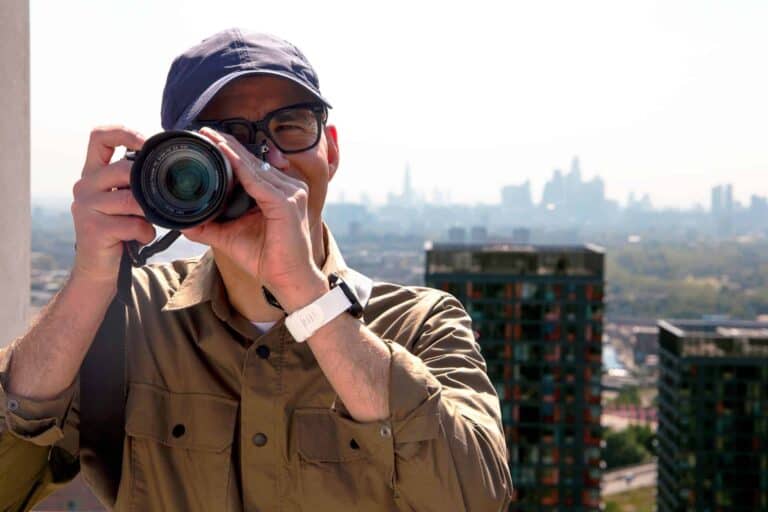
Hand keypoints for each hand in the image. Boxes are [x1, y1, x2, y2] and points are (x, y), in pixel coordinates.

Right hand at [70, 127, 155, 283]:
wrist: (98, 267)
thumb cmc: (119, 230)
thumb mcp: (125, 200)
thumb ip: (136, 181)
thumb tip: (169, 164)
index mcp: (93, 173)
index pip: (99, 136)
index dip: (125, 132)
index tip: (149, 142)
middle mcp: (84, 185)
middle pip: (123, 169)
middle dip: (148, 185)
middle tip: (159, 199)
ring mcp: (85, 207)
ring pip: (131, 199)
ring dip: (149, 212)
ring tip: (151, 221)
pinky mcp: (92, 229)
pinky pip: (133, 224)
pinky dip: (146, 232)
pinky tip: (143, 237)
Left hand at [181, 128, 326, 309]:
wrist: (288, 280)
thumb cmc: (268, 259)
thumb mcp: (232, 237)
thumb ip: (211, 226)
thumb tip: (184, 222)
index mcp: (281, 191)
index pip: (254, 164)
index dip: (231, 150)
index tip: (208, 138)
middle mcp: (290, 188)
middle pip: (254, 160)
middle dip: (228, 144)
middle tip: (203, 130)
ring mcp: (291, 193)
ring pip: (255, 166)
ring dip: (231, 150)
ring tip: (210, 136)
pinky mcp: (286, 203)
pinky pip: (258, 180)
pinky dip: (240, 167)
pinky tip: (224, 156)